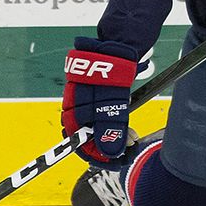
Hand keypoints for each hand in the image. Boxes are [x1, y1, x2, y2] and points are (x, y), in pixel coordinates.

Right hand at [62, 37, 138, 163]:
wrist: (118, 45)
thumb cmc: (113, 72)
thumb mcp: (114, 103)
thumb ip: (111, 127)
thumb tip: (112, 153)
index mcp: (73, 111)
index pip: (80, 145)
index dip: (99, 157)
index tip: (118, 161)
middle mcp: (74, 107)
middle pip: (88, 137)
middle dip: (110, 148)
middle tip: (130, 148)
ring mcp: (84, 99)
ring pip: (98, 127)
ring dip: (115, 137)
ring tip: (133, 139)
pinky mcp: (95, 94)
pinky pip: (103, 116)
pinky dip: (116, 124)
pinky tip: (128, 128)